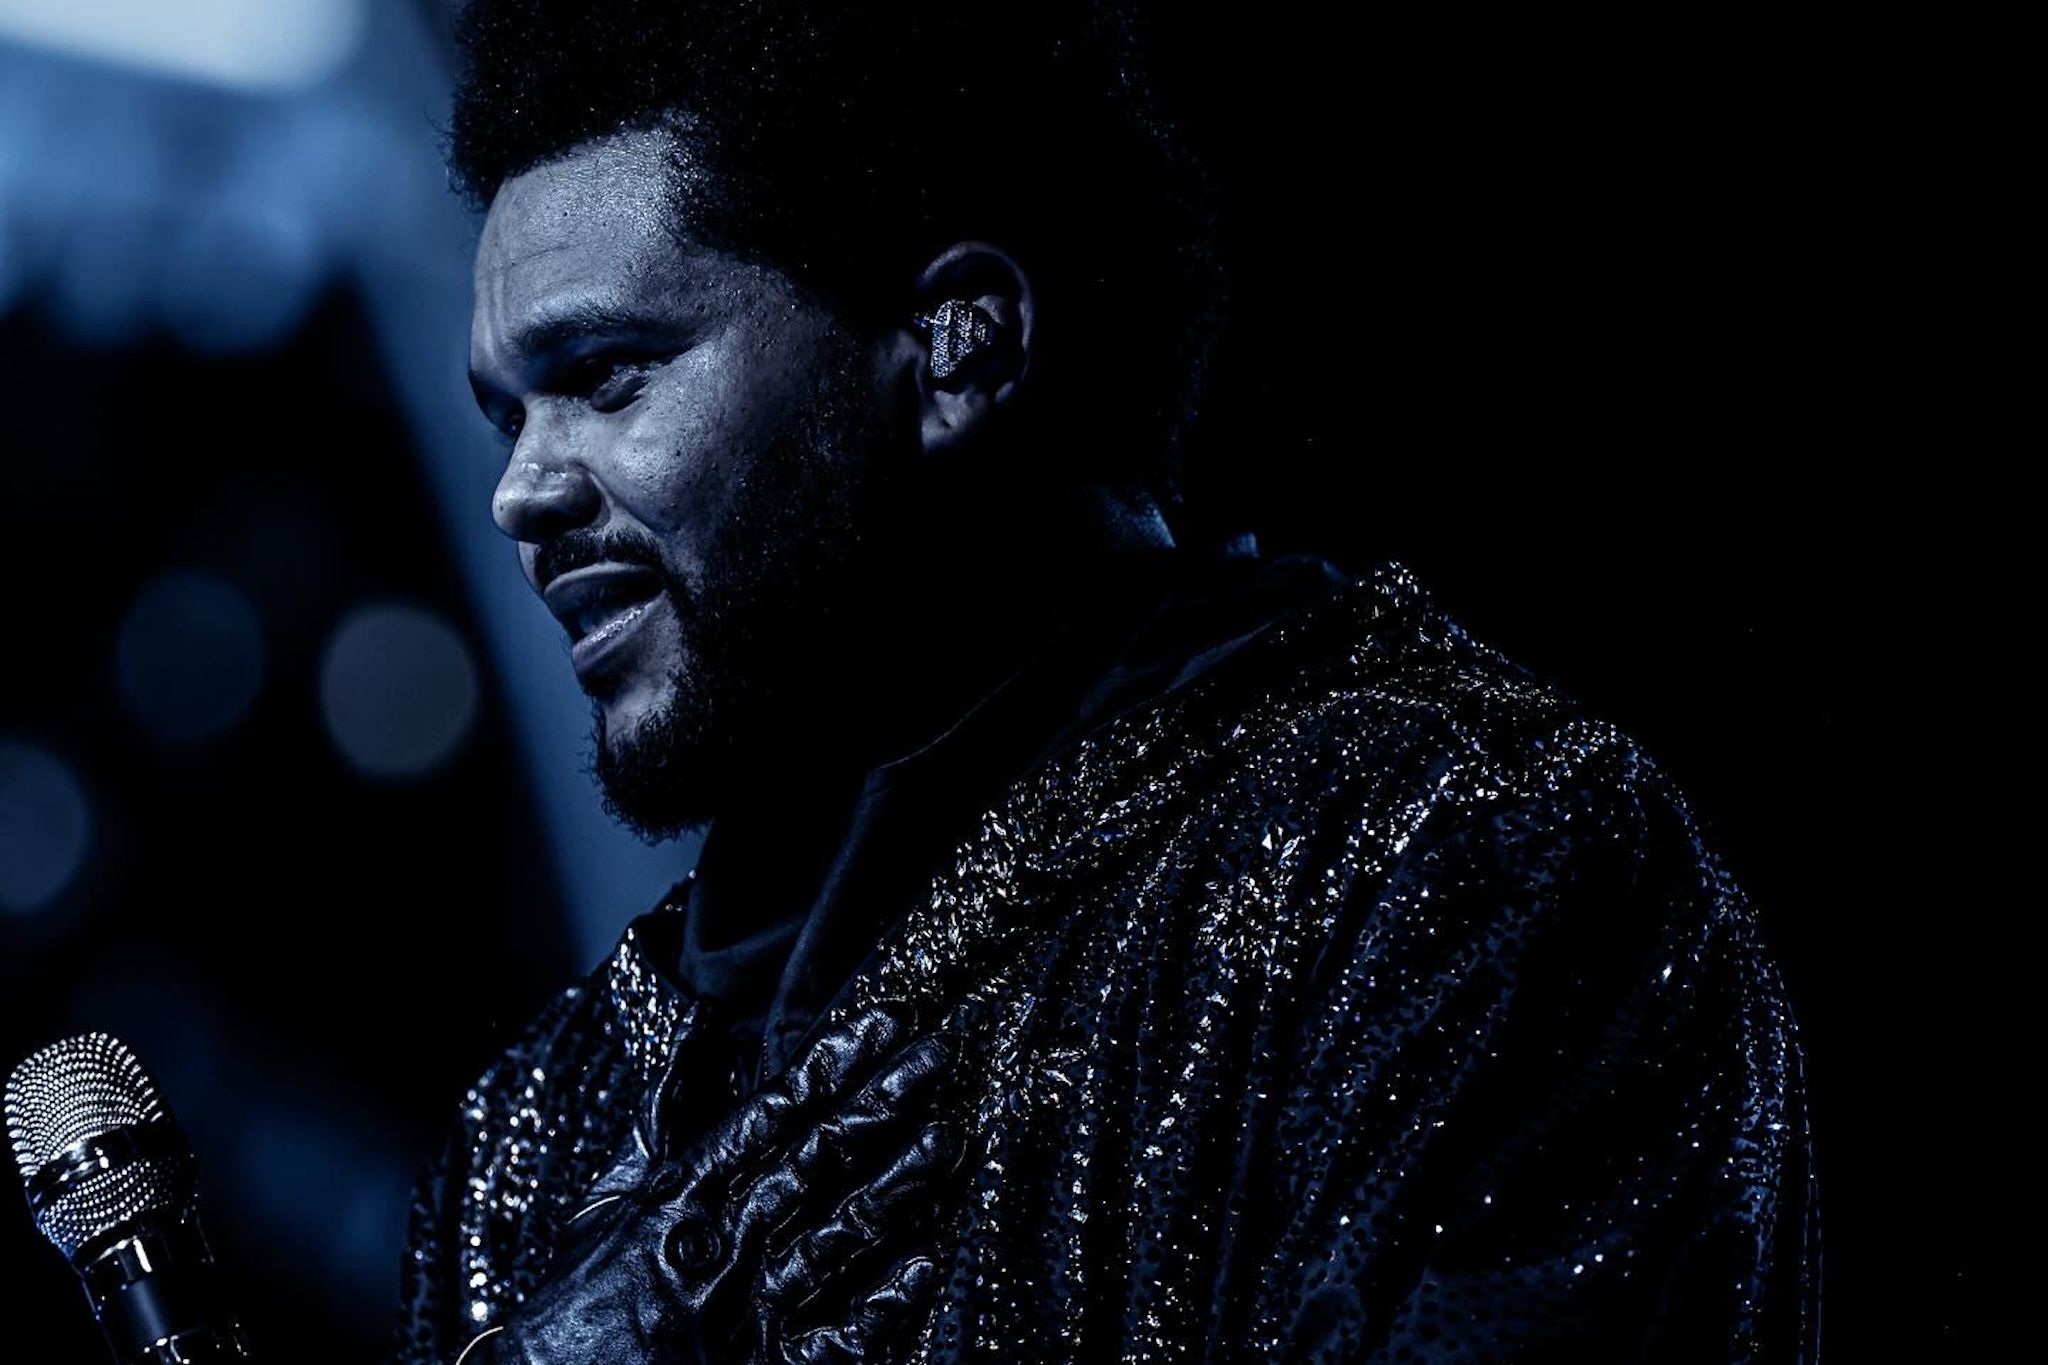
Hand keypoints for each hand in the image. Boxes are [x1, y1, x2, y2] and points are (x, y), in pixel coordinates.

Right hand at [459, 1002, 962, 1363]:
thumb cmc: (577, 1299)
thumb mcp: (605, 1200)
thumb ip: (660, 1117)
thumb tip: (698, 1033)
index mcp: (675, 1198)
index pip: (767, 1115)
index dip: (830, 1065)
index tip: (884, 1021)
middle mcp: (714, 1248)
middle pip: (812, 1163)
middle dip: (879, 1105)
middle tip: (937, 1056)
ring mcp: (741, 1312)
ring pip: (832, 1239)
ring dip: (894, 1188)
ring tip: (949, 1139)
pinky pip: (830, 1341)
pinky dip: (875, 1306)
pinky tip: (921, 1265)